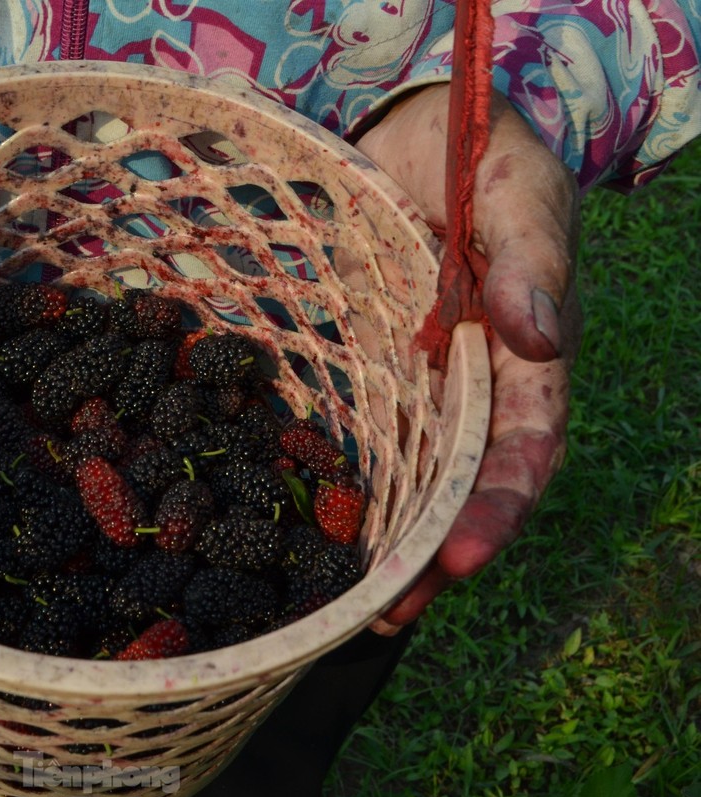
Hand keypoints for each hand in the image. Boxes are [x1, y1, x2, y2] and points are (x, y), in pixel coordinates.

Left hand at [354, 85, 581, 633]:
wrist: (423, 136)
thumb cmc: (484, 159)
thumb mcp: (515, 194)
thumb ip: (530, 262)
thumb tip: (542, 341)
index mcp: (526, 357)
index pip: (525, 446)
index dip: (498, 506)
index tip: (463, 558)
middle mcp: (473, 386)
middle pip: (462, 486)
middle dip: (432, 555)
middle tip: (389, 613)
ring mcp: (416, 383)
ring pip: (408, 476)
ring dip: (384, 542)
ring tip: (345, 605)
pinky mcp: (366, 369)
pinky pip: (356, 433)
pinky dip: (338, 483)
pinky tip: (301, 525)